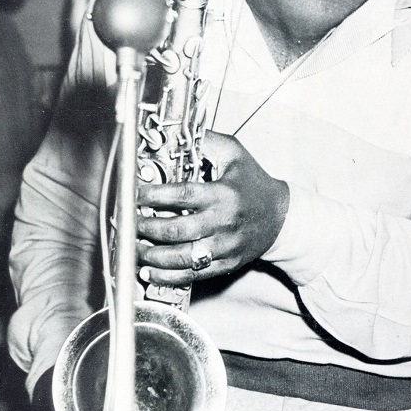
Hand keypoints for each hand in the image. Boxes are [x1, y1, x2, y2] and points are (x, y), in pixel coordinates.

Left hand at [136, 130, 288, 285]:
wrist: (281, 218)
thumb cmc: (254, 183)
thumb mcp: (234, 154)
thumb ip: (206, 141)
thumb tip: (175, 134)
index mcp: (223, 194)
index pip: (182, 196)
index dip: (154, 196)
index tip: (136, 194)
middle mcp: (223, 222)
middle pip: (176, 230)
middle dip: (146, 227)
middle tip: (129, 222)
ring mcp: (224, 247)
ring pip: (181, 258)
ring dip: (152, 255)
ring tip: (134, 248)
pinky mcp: (225, 264)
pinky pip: (193, 275)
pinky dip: (168, 277)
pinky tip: (149, 272)